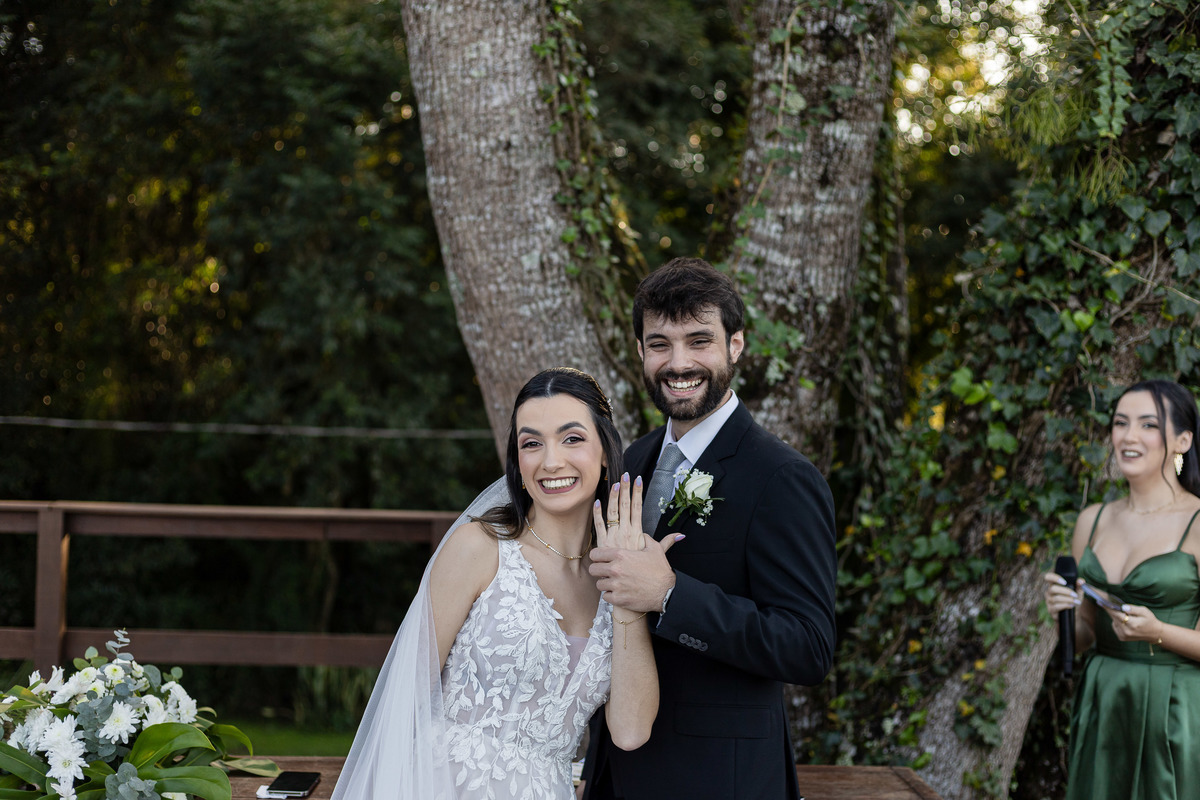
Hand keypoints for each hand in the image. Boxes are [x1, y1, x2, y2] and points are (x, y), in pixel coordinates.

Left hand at [590, 474, 683, 612]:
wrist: (666, 592)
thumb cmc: (660, 571)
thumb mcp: (655, 549)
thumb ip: (646, 538)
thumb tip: (643, 534)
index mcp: (621, 555)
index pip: (595, 554)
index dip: (597, 557)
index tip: (599, 559)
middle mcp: (616, 569)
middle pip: (593, 569)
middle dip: (598, 570)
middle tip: (605, 572)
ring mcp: (616, 585)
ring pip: (599, 584)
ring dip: (605, 584)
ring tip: (614, 583)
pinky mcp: (618, 599)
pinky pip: (605, 597)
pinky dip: (611, 595)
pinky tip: (619, 593)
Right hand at [1043, 571, 1079, 614]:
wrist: (1074, 613)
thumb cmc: (1074, 600)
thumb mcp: (1078, 592)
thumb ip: (1080, 586)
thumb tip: (1081, 581)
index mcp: (1054, 585)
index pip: (1048, 577)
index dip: (1054, 578)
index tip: (1064, 582)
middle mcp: (1049, 592)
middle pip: (1053, 589)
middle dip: (1066, 591)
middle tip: (1075, 595)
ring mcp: (1049, 601)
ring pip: (1056, 598)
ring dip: (1068, 599)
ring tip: (1076, 602)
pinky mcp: (1051, 609)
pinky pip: (1056, 606)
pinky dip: (1065, 605)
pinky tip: (1071, 606)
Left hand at [1105, 602, 1161, 643]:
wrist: (1154, 633)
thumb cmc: (1150, 620)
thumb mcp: (1144, 611)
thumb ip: (1132, 609)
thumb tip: (1122, 607)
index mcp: (1132, 624)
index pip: (1117, 614)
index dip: (1108, 608)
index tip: (1100, 602)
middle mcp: (1126, 631)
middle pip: (1114, 617)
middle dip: (1111, 610)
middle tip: (1107, 602)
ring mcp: (1123, 635)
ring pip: (1114, 621)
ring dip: (1116, 616)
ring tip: (1124, 614)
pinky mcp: (1122, 637)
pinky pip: (1115, 626)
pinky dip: (1117, 622)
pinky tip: (1124, 621)